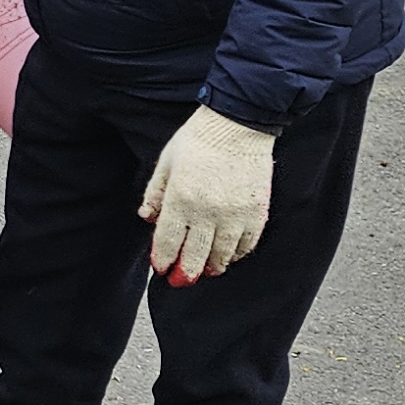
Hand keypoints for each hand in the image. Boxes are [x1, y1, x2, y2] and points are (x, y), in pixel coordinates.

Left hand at [141, 105, 277, 285]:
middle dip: (184, 272)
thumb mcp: (167, 163)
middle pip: (194, 255)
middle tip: (179, 280)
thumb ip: (156, 194)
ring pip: (222, 255)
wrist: (238, 124)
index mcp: (181, 199)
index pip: (169, 241)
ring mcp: (235, 214)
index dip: (163, 258)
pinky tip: (229, 256)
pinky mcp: (257, 212)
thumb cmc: (198, 140)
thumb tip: (147, 219)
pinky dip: (237, 254)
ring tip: (205, 271)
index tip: (160, 268)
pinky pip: (247, 244)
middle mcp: (208, 212)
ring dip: (211, 266)